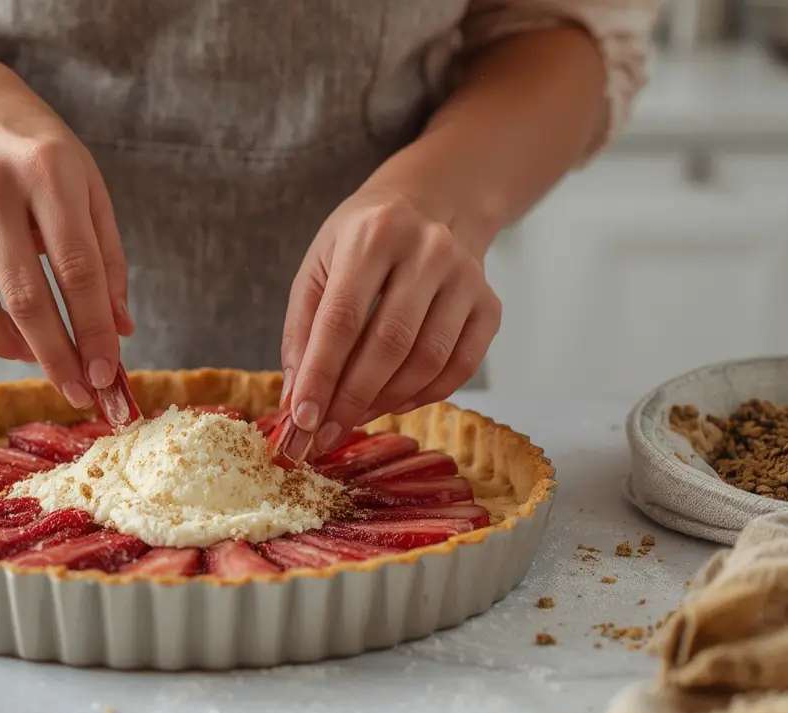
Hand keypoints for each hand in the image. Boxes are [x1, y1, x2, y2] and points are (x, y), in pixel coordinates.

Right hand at [0, 62, 132, 409]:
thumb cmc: (38, 158)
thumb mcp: (88, 189)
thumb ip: (108, 258)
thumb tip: (120, 330)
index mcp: (49, 172)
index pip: (78, 270)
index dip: (93, 331)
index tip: (106, 374)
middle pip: (26, 298)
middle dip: (56, 358)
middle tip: (78, 392)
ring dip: (15, 350)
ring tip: (42, 359)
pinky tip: (5, 330)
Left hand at [279, 183, 501, 460]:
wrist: (432, 204)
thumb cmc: (363, 241)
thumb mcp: (319, 266)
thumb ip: (303, 331)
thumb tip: (296, 401)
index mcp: (373, 235)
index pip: (342, 319)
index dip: (321, 375)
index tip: (302, 419)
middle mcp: (428, 250)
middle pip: (389, 344)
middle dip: (352, 399)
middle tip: (325, 434)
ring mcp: (466, 277)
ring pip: (427, 360)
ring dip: (387, 402)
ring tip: (355, 417)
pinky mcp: (490, 304)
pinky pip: (460, 366)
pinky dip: (425, 395)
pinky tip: (395, 402)